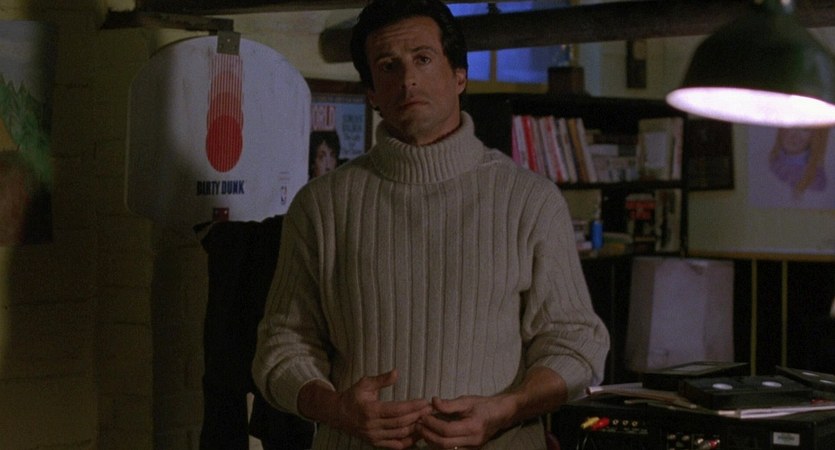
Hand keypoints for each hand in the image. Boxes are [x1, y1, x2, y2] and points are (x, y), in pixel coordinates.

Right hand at [302, 369, 432, 448]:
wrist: (338, 415)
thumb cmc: (353, 396)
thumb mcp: (364, 384)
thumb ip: (381, 380)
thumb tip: (396, 372)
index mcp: (370, 410)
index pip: (396, 410)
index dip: (412, 406)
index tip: (425, 402)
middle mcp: (372, 426)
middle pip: (401, 423)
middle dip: (418, 416)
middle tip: (431, 410)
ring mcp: (374, 437)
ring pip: (400, 435)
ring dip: (416, 428)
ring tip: (428, 419)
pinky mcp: (376, 443)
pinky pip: (396, 445)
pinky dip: (409, 441)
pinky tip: (419, 434)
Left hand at [417, 395, 510, 449]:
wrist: (501, 414)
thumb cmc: (483, 405)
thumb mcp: (467, 400)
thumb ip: (449, 404)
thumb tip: (433, 401)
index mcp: (473, 427)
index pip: (447, 430)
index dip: (432, 424)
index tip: (422, 416)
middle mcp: (473, 441)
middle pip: (445, 444)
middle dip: (428, 435)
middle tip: (417, 425)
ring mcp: (472, 448)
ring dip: (432, 441)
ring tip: (422, 430)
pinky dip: (439, 444)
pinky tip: (432, 435)